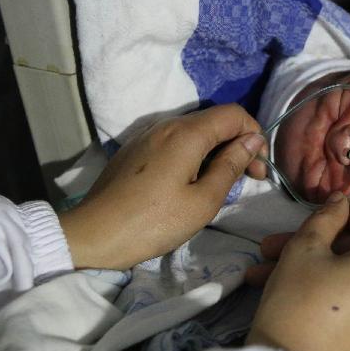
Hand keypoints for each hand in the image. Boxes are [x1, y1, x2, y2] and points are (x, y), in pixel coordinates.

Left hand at [59, 104, 266, 269]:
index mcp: (186, 133)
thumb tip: (252, 141)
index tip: (258, 168)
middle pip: (214, 121)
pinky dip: (194, 154)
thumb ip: (230, 166)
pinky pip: (174, 142)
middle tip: (249, 179)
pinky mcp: (135, 150)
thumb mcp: (203, 201)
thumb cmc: (152, 223)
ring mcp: (147, 136)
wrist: (91, 236)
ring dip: (216, 150)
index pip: (234, 114)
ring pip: (194, 131)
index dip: (254, 135)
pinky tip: (191, 183)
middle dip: (238, 144)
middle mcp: (167, 125)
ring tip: (221, 183)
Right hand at [245, 194, 349, 350]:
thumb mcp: (304, 250)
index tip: (318, 217)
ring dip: (318, 274)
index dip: (347, 214)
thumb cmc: (299, 304)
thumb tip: (341, 201)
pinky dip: (337, 301)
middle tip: (274, 249)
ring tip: (265, 276)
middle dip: (318, 247)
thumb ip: (326, 218)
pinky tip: (298, 301)